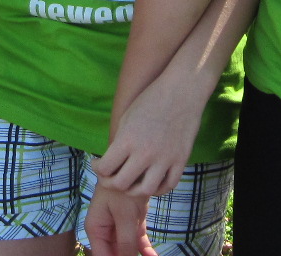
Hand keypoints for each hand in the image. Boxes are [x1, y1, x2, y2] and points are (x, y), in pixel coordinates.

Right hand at [83, 183, 156, 255]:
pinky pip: (137, 242)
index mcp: (96, 229)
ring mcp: (118, 227)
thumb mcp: (125, 215)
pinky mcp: (131, 222)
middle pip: (114, 254)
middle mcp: (104, 231)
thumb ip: (126, 241)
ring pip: (127, 250)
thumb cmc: (122, 186)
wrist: (133, 162)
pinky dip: (145, 250)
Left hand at [91, 73, 200, 199]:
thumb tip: (112, 162)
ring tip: (131, 183)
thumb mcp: (127, 116)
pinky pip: (168, 185)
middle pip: (121, 184)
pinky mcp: (181, 160)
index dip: (97, 169)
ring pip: (145, 191)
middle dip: (111, 183)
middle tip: (110, 177)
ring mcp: (165, 158)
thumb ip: (119, 142)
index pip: (105, 168)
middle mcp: (145, 152)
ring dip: (134, 190)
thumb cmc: (151, 99)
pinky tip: (151, 181)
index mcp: (128, 139)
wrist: (182, 90)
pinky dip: (158, 188)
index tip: (98, 164)